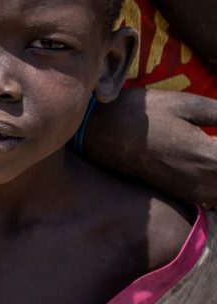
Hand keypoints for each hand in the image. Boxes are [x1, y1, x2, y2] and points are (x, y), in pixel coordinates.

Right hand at [84, 88, 216, 205]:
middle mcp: (205, 182)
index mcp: (211, 158)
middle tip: (215, 142)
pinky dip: (216, 186)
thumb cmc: (142, 115)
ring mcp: (192, 192)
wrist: (99, 134)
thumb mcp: (187, 105)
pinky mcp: (181, 194)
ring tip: (212, 150)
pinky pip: (214, 199)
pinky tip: (210, 167)